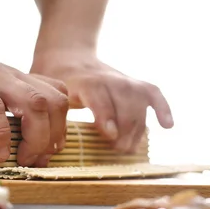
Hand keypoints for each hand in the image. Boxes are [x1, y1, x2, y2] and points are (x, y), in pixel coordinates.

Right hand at [0, 22, 68, 167]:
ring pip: (35, 103)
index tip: (43, 156)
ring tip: (17, 159)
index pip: (56, 100)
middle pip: (55, 102)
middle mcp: (9, 76)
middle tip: (32, 161)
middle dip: (51, 138)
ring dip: (34, 138)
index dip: (57, 131)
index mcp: (14, 82)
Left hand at [31, 50, 172, 152]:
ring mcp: (122, 80)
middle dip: (124, 128)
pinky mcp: (134, 84)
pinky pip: (153, 94)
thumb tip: (42, 144)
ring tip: (128, 149)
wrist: (66, 58)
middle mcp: (107, 78)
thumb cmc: (53, 84)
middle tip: (117, 151)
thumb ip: (47, 114)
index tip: (108, 134)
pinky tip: (167, 126)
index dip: (105, 114)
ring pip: (139, 102)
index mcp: (82, 81)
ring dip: (137, 127)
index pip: (98, 95)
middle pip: (124, 102)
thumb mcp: (45, 95)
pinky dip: (163, 108)